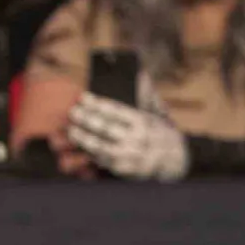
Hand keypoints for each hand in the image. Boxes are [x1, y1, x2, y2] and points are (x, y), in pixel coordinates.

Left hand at [66, 94, 189, 182]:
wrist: (172, 159)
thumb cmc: (156, 131)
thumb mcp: (154, 112)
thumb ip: (145, 94)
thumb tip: (139, 75)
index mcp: (142, 121)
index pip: (115, 110)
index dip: (97, 104)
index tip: (83, 98)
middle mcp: (136, 139)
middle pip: (106, 128)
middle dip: (86, 119)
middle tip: (72, 111)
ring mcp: (130, 156)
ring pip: (101, 146)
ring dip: (84, 138)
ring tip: (71, 130)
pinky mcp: (124, 170)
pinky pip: (103, 161)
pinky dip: (90, 153)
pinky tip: (81, 145)